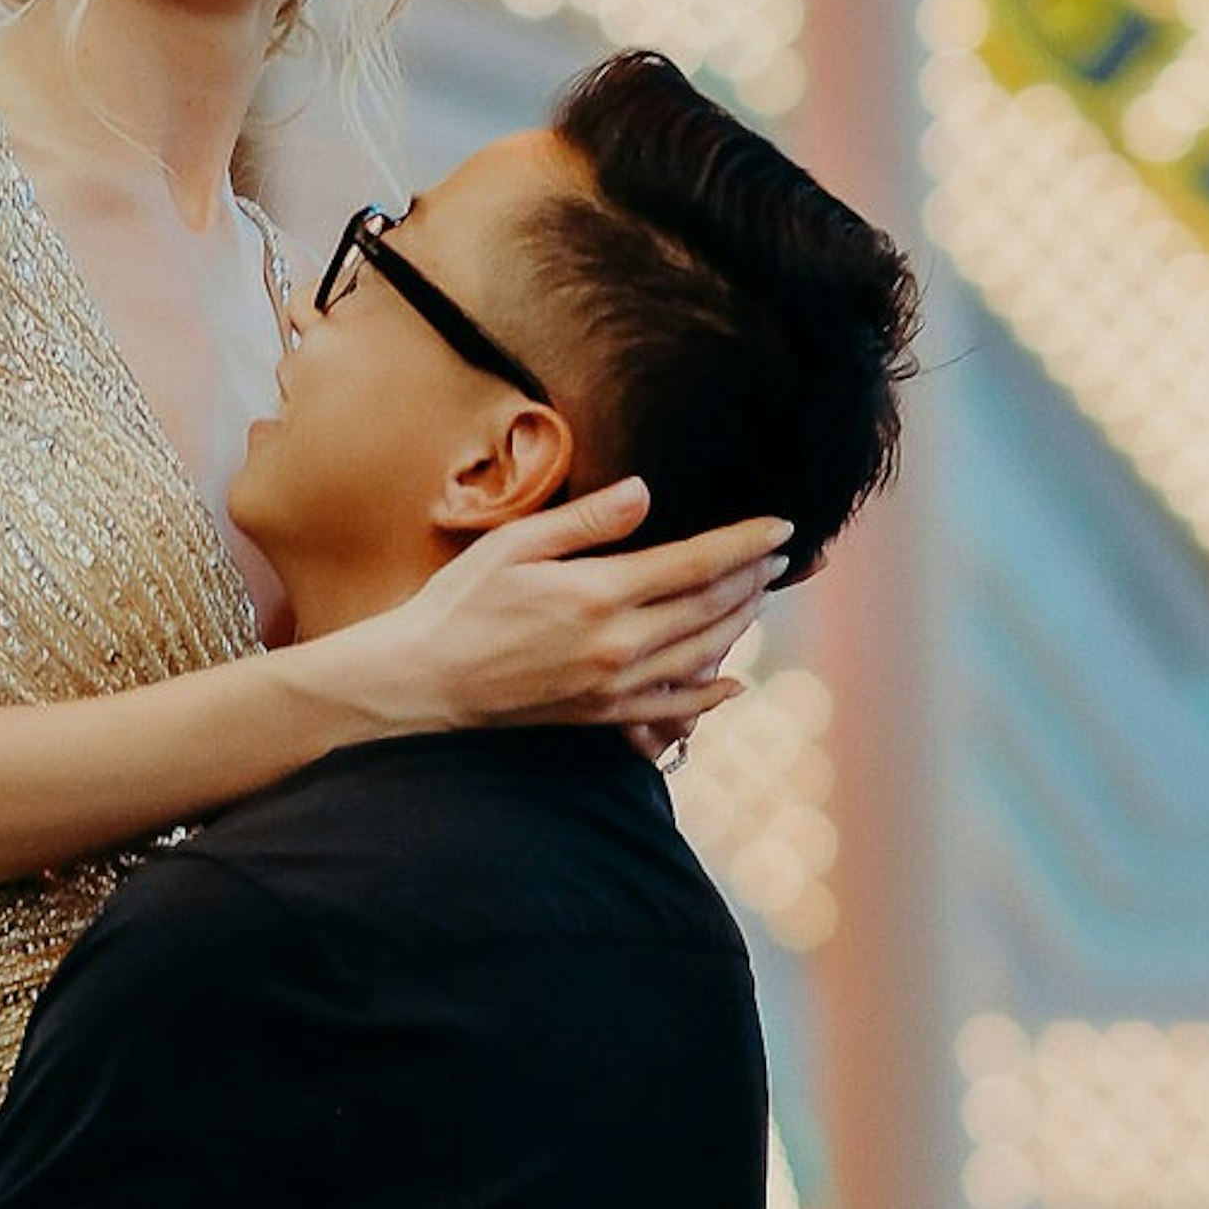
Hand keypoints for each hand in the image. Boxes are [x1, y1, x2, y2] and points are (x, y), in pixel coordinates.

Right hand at [302, 488, 787, 744]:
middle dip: (753, 579)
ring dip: (740, 625)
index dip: (747, 542)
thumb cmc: (460, 604)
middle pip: (711, 608)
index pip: (696, 562)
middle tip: (782, 557)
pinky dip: (711, 696)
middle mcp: (617, 644)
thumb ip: (584, 520)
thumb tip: (644, 493)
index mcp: (599, 593)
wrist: (425, 683)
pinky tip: (733, 683)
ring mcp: (613, 686)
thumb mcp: (514, 545)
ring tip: (760, 598)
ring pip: (703, 655)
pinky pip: (673, 709)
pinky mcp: (602, 716)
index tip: (783, 526)